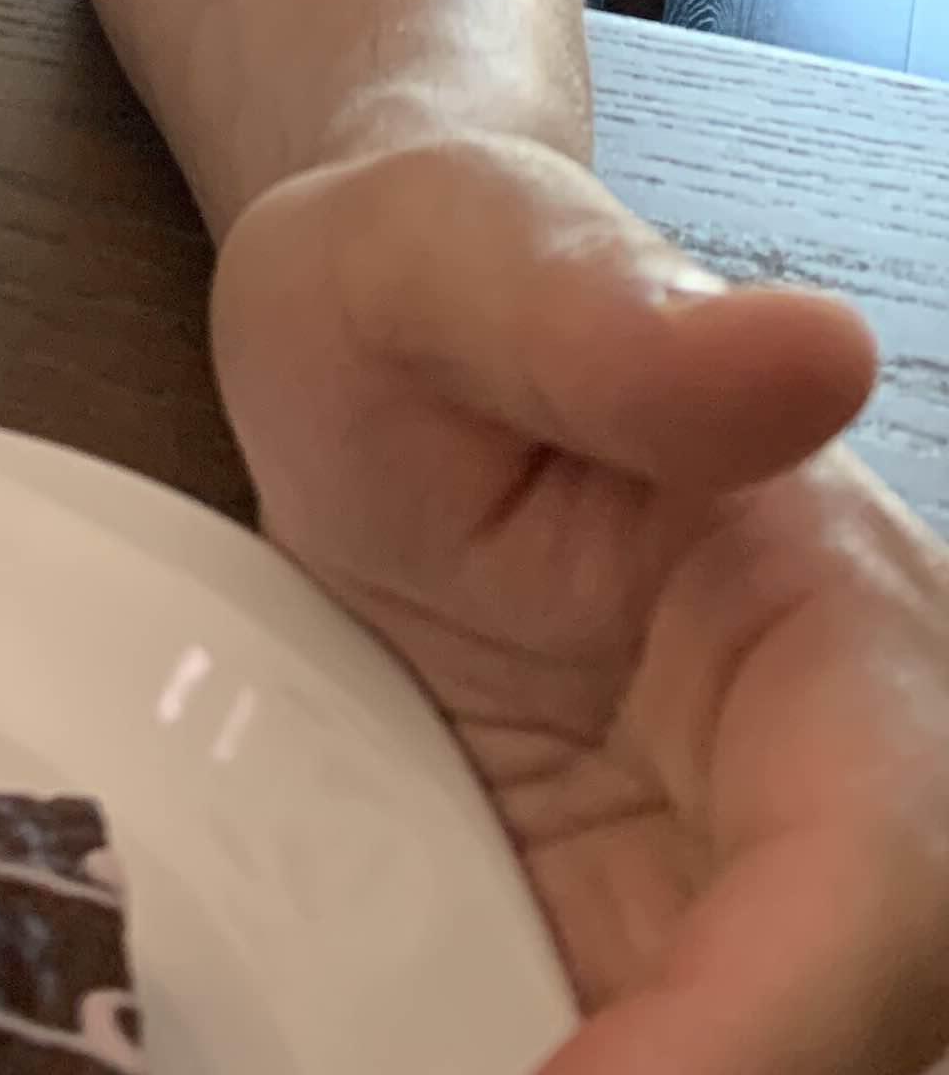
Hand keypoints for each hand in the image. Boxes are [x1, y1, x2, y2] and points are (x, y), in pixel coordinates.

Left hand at [213, 135, 948, 1074]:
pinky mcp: (631, 959)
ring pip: (774, 1068)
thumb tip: (816, 350)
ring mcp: (733, 900)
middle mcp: (837, 793)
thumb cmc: (421, 279)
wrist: (368, 344)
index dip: (759, 1032)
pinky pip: (633, 1068)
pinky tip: (378, 1057)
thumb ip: (598, 309)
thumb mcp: (453, 253)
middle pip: (852, 1038)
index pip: (876, 882)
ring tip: (388, 1074)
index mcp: (848, 630)